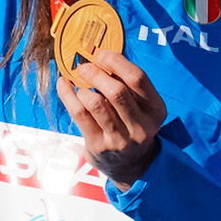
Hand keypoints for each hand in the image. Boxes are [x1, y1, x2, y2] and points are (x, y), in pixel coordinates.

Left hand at [64, 45, 169, 186]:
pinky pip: (79, 115)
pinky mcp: (98, 146)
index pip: (138, 78)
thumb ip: (127, 85)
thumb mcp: (141, 107)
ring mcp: (120, 139)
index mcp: (155, 110)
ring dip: (82, 86)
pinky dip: (68, 95)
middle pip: (117, 91)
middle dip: (96, 73)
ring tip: (77, 81)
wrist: (130, 166)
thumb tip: (100, 55)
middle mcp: (141, 126)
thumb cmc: (131, 125)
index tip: (101, 54)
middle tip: (84, 66)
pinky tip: (64, 86)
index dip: (116, 62)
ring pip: (96, 103)